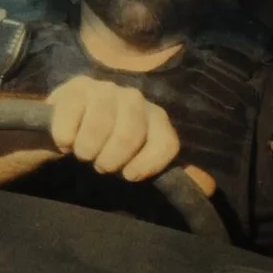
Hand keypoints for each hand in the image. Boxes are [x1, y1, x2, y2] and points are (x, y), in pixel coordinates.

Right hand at [46, 77, 182, 181]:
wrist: (65, 130)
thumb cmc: (103, 148)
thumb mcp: (134, 161)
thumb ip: (165, 170)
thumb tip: (207, 186)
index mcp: (155, 117)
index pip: (166, 142)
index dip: (148, 164)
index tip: (129, 176)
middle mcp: (134, 98)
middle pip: (131, 133)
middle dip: (111, 159)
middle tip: (99, 165)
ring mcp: (105, 89)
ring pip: (100, 125)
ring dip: (87, 149)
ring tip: (82, 152)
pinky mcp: (76, 87)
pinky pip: (72, 117)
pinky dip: (65, 137)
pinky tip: (65, 141)